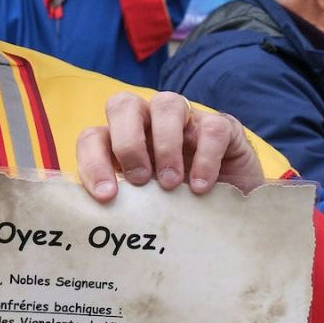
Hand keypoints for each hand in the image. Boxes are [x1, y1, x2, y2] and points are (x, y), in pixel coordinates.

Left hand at [76, 92, 264, 202]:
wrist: (232, 218)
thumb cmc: (178, 213)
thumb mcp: (144, 210)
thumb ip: (121, 205)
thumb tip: (90, 217)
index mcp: (123, 144)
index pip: (93, 137)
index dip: (92, 162)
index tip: (106, 195)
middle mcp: (150, 125)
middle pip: (122, 105)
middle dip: (127, 142)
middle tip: (140, 179)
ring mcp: (187, 122)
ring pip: (166, 104)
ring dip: (165, 144)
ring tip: (171, 184)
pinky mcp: (222, 128)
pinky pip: (212, 128)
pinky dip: (205, 158)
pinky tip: (201, 188)